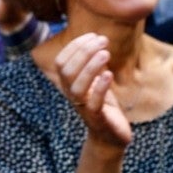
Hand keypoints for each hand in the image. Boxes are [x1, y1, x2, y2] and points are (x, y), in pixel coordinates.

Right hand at [55, 33, 132, 149]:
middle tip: (103, 40)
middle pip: (67, 71)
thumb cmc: (104, 106)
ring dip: (90, 66)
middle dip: (83, 52)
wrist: (111, 137)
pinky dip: (99, 87)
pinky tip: (109, 75)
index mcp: (70, 84)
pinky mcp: (97, 119)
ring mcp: (83, 108)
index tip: (93, 35)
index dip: (74, 46)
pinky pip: (93, 103)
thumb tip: (96, 40)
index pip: (61, 62)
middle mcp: (72, 95)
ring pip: (77, 86)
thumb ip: (94, 65)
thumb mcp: (97, 82)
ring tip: (106, 53)